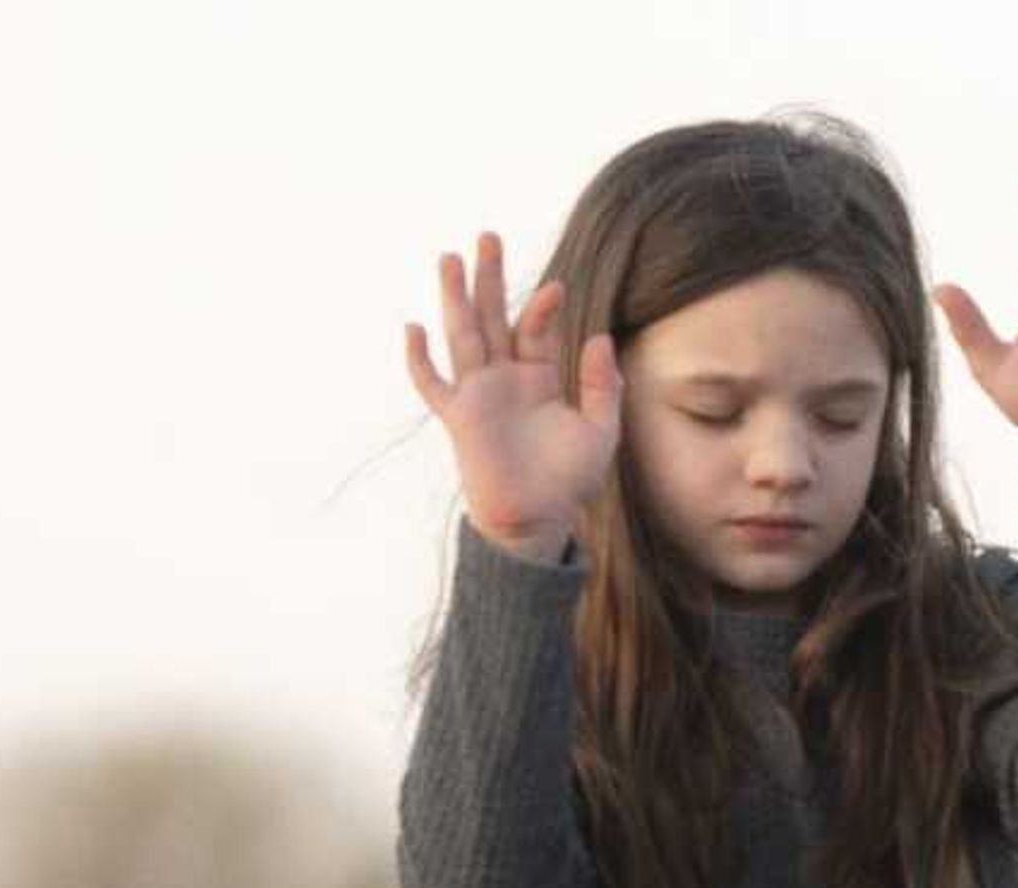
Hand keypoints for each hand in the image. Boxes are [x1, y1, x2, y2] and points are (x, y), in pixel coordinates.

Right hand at [403, 231, 623, 557]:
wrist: (537, 520)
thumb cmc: (569, 481)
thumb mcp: (600, 431)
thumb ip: (604, 386)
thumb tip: (602, 337)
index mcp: (538, 377)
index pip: (535, 329)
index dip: (543, 307)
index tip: (556, 289)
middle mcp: (505, 379)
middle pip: (494, 317)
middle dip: (491, 278)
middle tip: (488, 237)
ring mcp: (478, 394)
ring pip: (463, 335)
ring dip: (456, 297)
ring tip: (449, 257)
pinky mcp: (458, 418)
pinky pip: (432, 385)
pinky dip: (420, 360)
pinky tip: (413, 328)